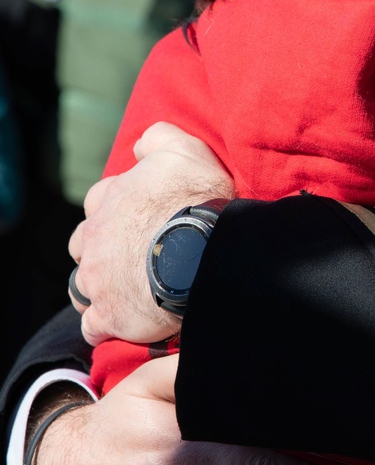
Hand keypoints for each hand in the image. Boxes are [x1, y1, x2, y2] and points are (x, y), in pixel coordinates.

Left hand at [69, 122, 234, 344]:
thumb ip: (158, 139)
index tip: (136, 218)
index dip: (116, 209)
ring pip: (81, 286)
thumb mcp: (183, 151)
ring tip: (122, 293)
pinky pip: (93, 325)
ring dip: (97, 288)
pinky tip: (120, 323)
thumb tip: (141, 145)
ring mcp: (97, 278)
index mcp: (108, 199)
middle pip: (83, 245)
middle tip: (130, 257)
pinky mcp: (108, 313)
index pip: (98, 201)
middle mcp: (94, 237)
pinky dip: (103, 325)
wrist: (204, 249)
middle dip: (99, 250)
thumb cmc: (195, 200)